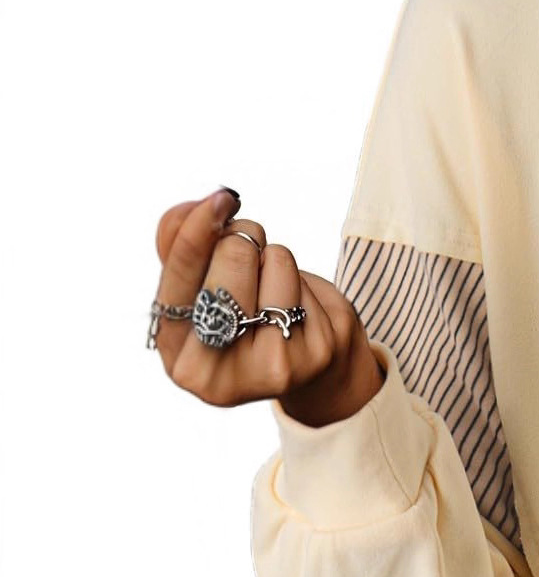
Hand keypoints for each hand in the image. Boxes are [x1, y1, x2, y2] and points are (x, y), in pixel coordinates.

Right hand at [151, 188, 382, 425]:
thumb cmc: (243, 328)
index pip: (181, 275)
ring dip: (276, 261)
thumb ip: (185, 253)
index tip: (218, 199)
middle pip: (234, 256)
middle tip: (247, 254)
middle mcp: (224, 372)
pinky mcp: (319, 353)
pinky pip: (310, 281)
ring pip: (276, 259)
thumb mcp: (202, 298)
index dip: (196, 231)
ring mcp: (275, 366)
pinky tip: (301, 315)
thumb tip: (201, 209)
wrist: (312, 377)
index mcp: (183, 360)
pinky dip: (305, 284)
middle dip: (244, 240)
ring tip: (273, 295)